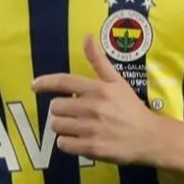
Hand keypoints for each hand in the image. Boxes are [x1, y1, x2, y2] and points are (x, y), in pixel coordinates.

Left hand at [32, 34, 162, 164]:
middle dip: (61, 110)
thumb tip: (86, 36)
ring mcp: (91, 128)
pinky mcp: (91, 147)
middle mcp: (92, 107)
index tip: (34, 86)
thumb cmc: (131, 108)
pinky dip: (68, 143)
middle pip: (56, 107)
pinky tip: (80, 140)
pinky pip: (63, 144)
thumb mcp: (117, 81)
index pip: (63, 82)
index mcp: (97, 89)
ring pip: (57, 126)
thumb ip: (98, 61)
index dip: (45, 83)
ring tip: (77, 127)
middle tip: (73, 113)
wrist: (149, 137)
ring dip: (63, 127)